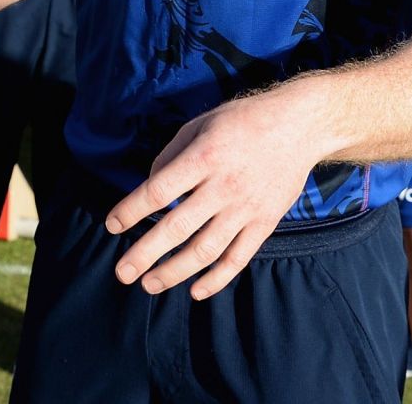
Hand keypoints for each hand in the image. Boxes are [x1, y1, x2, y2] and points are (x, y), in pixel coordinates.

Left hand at [103, 87, 318, 299]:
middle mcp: (223, 187)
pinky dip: (217, 278)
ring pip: (205, 250)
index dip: (131, 211)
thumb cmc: (243, 120)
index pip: (158, 191)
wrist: (299, 126)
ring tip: (150, 284)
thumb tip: (151, 185)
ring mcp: (245, 209)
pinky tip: (195, 291)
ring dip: (174, 271)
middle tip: (122, 272)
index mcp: (203, 157)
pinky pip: (238, 258)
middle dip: (145, 253)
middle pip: (176, 227)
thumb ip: (171, 154)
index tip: (112, 225)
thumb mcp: (200, 123)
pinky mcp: (265, 223)